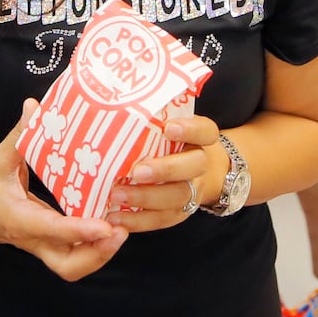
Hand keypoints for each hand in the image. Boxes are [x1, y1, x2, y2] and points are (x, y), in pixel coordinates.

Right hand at [0, 100, 126, 281]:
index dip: (78, 231)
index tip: (104, 227)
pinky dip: (97, 248)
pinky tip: (114, 227)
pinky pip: (77, 257)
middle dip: (95, 255)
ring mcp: (45, 247)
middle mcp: (34, 239)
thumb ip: (19, 135)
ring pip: (73, 267)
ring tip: (122, 230)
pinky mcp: (54, 247)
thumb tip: (33, 105)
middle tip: (119, 232)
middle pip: (67, 266)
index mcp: (18, 219)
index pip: (50, 230)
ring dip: (100, 255)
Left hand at [106, 114, 222, 233]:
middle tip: (136, 171)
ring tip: (117, 195)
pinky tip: (116, 217)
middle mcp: (200, 164)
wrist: (193, 174)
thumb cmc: (167, 142)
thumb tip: (112, 96)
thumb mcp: (166, 124)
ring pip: (177, 196)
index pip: (205, 130)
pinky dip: (138, 221)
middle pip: (193, 166)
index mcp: (200, 138)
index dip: (190, 130)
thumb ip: (151, 115)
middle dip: (165, 169)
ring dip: (146, 198)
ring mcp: (192, 190)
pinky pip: (162, 219)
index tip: (169, 128)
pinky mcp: (180, 212)